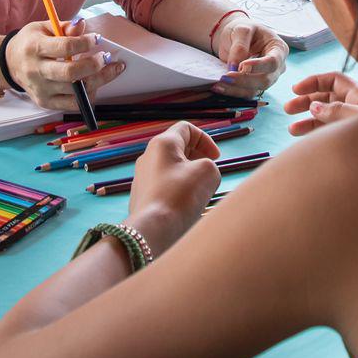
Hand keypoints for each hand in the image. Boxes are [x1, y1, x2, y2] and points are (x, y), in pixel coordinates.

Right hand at [4, 17, 125, 111]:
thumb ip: (65, 27)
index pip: (64, 47)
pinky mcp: (45, 102)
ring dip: (98, 80)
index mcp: (35, 48)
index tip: (97, 39)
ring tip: (109, 70)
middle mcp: (36, 71)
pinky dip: (88, 96)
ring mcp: (40, 89)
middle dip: (95, 65)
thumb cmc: (30, 42)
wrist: (9, 63)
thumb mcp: (44, 27)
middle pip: (71, 73)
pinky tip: (95, 84)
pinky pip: (72, 105)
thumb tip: (82, 24)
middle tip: (107, 57)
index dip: (85, 43)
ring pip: (75, 91)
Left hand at [127, 122, 222, 252]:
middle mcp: (148, 156)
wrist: (153, 229)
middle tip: (209, 172)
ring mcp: (142, 176)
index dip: (205, 140)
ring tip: (199, 191)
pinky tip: (185, 205)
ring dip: (189, 175)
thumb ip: (210, 164)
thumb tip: (200, 174)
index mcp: (162, 143)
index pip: (186, 128)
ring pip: (171, 167)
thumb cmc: (180, 195)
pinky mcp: (141, 195)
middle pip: (177, 147)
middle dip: (197, 157)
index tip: (216, 158)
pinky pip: (164, 185)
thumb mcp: (208, 172)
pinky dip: (178, 189)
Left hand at [210, 16, 286, 98]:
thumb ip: (240, 46)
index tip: (242, 66)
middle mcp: (276, 67)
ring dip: (235, 89)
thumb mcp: (242, 30)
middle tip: (226, 76)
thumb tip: (236, 66)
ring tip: (219, 83)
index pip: (272, 62)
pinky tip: (219, 87)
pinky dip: (231, 92)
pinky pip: (245, 94)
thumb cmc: (244, 31)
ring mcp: (266, 79)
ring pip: (254, 91)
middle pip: (265, 80)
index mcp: (278, 49)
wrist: (236, 37)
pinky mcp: (254, 86)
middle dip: (244, 80)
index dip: (258, 66)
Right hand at [282, 71, 357, 135]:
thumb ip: (338, 111)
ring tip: (292, 129)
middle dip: (307, 101)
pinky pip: (333, 133)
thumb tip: (315, 107)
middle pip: (328, 97)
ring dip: (309, 121)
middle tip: (288, 109)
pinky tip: (307, 140)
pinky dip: (319, 134)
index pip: (334, 80)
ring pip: (328, 117)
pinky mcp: (356, 140)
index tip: (296, 89)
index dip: (314, 82)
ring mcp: (357, 124)